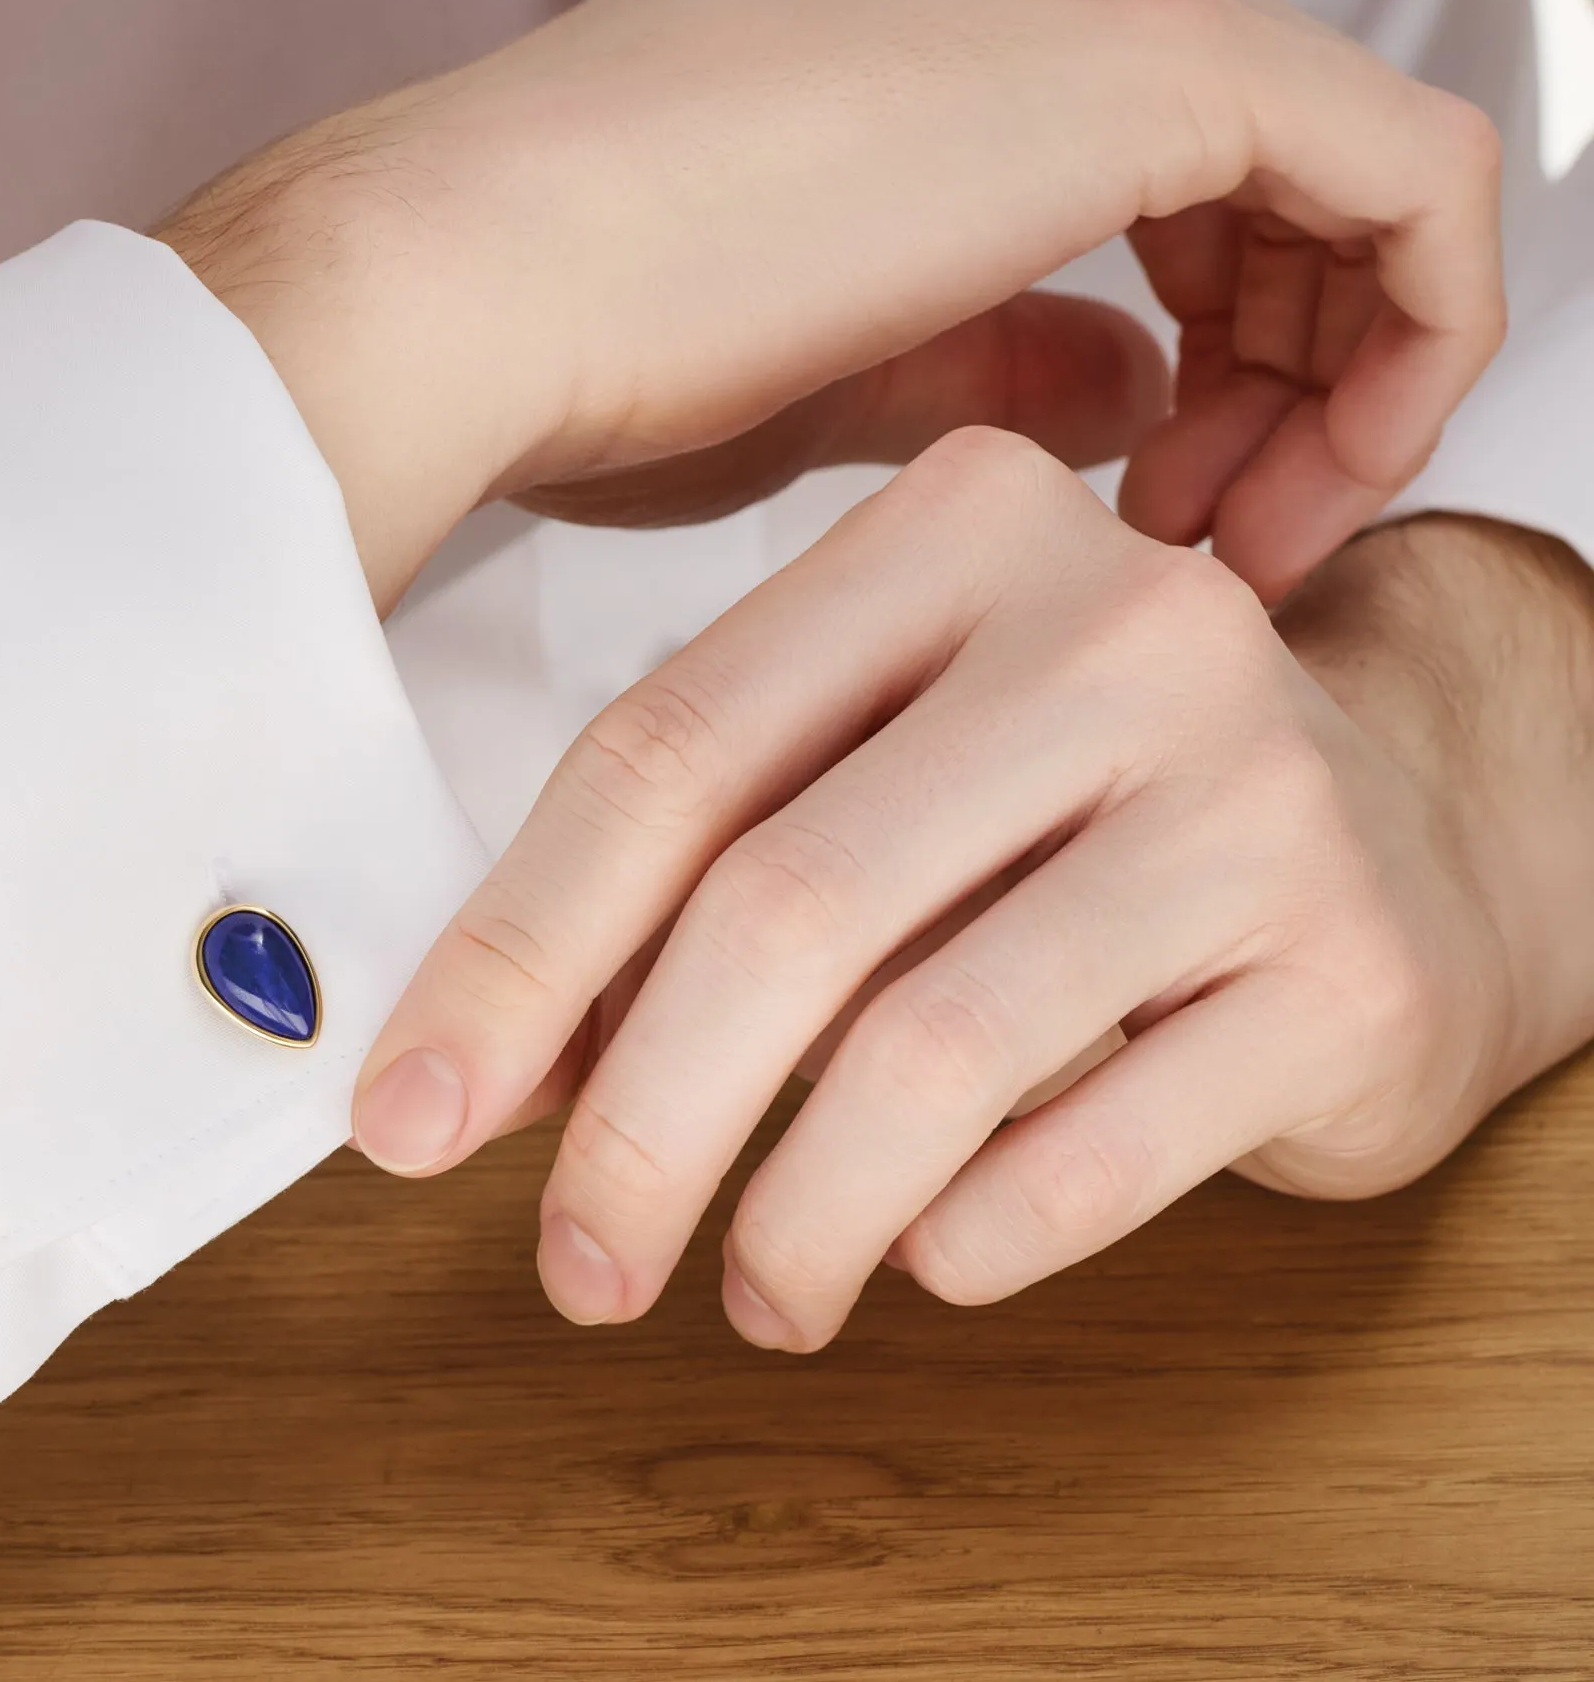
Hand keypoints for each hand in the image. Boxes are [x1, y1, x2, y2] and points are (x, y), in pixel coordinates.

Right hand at [160, 0, 1502, 611]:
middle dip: (1288, 358)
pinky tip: (1316, 476)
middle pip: (1270, 141)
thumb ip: (1010, 351)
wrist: (460, 281)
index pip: (1160, 137)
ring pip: (1345, 155)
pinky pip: (1406, 171)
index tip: (1160, 494)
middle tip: (1219, 530)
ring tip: (1242, 533)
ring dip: (1334, 362)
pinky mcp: (1145, 46)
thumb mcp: (843, 359)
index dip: (1211, 332)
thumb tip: (1139, 390)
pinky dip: (1404, 333)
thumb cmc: (578, 340)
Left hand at [352, 432, 1593, 1345]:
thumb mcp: (881, 771)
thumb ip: (703, 874)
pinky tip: (923, 1251)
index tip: (413, 1117)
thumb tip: (489, 1070)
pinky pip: (1094, 1147)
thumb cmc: (1079, 807)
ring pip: (933, 1046)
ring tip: (756, 1289)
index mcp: (960, 528)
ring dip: (796, 1211)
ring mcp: (1256, 787)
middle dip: (641, 1122)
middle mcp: (1119, 624)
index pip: (670, 748)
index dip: (514, 953)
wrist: (1404, 840)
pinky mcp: (1354, 960)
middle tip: (579, 1263)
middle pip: (787, 901)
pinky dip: (968, 1234)